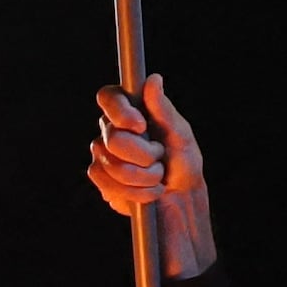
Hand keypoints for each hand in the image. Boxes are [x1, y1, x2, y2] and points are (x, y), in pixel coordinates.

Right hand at [88, 74, 218, 277]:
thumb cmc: (184, 168)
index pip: (108, 97)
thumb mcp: (180, 136)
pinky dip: (133, 192)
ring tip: (157, 179)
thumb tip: (153, 80)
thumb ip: (164, 110)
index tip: (140, 125)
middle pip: (112, 136)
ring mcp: (103, 157)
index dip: (120, 111)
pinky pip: (106, 182)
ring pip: (110, 163)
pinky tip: (147, 194)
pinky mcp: (102, 181)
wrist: (180, 206)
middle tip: (160, 160)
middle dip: (142, 154)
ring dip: (142, 176)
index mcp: (132, 113)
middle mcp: (113, 132)